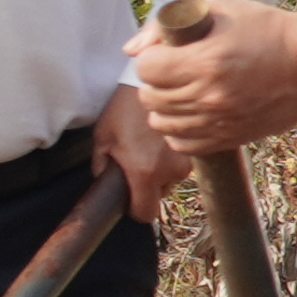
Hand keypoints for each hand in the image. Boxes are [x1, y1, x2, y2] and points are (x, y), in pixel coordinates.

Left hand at [98, 81, 184, 223]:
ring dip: (160, 172)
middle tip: (134, 162)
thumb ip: (101, 167)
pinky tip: (159, 142)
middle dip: (146, 186)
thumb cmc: (123, 109)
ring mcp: (186, 160)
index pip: (145, 214)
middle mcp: (170, 171)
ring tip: (148, 148)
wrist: (150, 83)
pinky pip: (180, 164)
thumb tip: (104, 183)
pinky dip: (170, 159)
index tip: (127, 199)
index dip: (133, 210)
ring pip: (171, 180)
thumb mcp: (103, 138)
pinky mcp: (196, 149)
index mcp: (145, 172)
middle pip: (158, 196)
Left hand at [130, 0, 296, 156]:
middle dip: (156, 81)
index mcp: (204, 61)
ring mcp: (219, 122)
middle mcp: (208, 96)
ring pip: (161, 124)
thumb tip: (131, 50)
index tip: (167, 52)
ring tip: (183, 92)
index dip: (152, 57)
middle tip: (175, 70)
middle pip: (150, 98)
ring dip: (165, 107)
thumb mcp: (220, 9)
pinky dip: (180, 130)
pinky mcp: (231, 138)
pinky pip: (183, 145)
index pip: (146, 69)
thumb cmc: (267, 29)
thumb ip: (169, 24)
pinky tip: (193, 112)